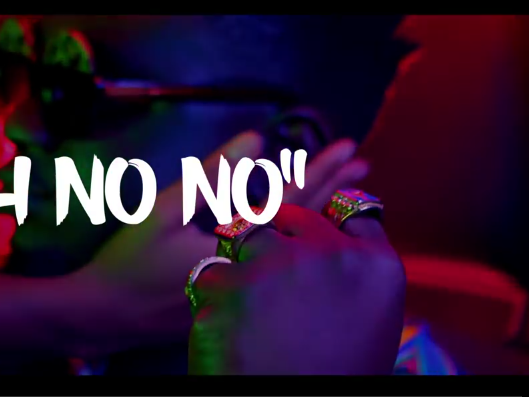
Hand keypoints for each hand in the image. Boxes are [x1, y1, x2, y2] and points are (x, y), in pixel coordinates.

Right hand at [69, 132, 370, 353]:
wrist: (108, 315)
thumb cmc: (132, 260)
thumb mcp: (165, 209)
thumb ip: (213, 174)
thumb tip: (257, 138)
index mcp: (239, 248)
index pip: (291, 205)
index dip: (320, 172)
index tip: (347, 148)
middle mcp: (255, 275)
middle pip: (306, 229)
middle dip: (334, 192)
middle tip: (362, 164)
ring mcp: (252, 294)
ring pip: (299, 251)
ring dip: (325, 216)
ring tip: (351, 192)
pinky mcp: (244, 302)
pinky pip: (285, 265)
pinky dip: (304, 240)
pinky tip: (315, 227)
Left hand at [188, 204, 405, 373]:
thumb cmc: (333, 377)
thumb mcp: (369, 322)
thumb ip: (352, 273)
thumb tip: (334, 236)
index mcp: (376, 265)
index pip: (351, 211)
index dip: (326, 222)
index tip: (312, 237)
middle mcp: (328, 254)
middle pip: (289, 213)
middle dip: (274, 236)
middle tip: (266, 279)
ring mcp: (275, 267)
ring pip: (243, 233)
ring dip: (239, 262)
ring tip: (245, 309)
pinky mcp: (227, 286)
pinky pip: (210, 274)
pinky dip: (211, 299)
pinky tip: (228, 331)